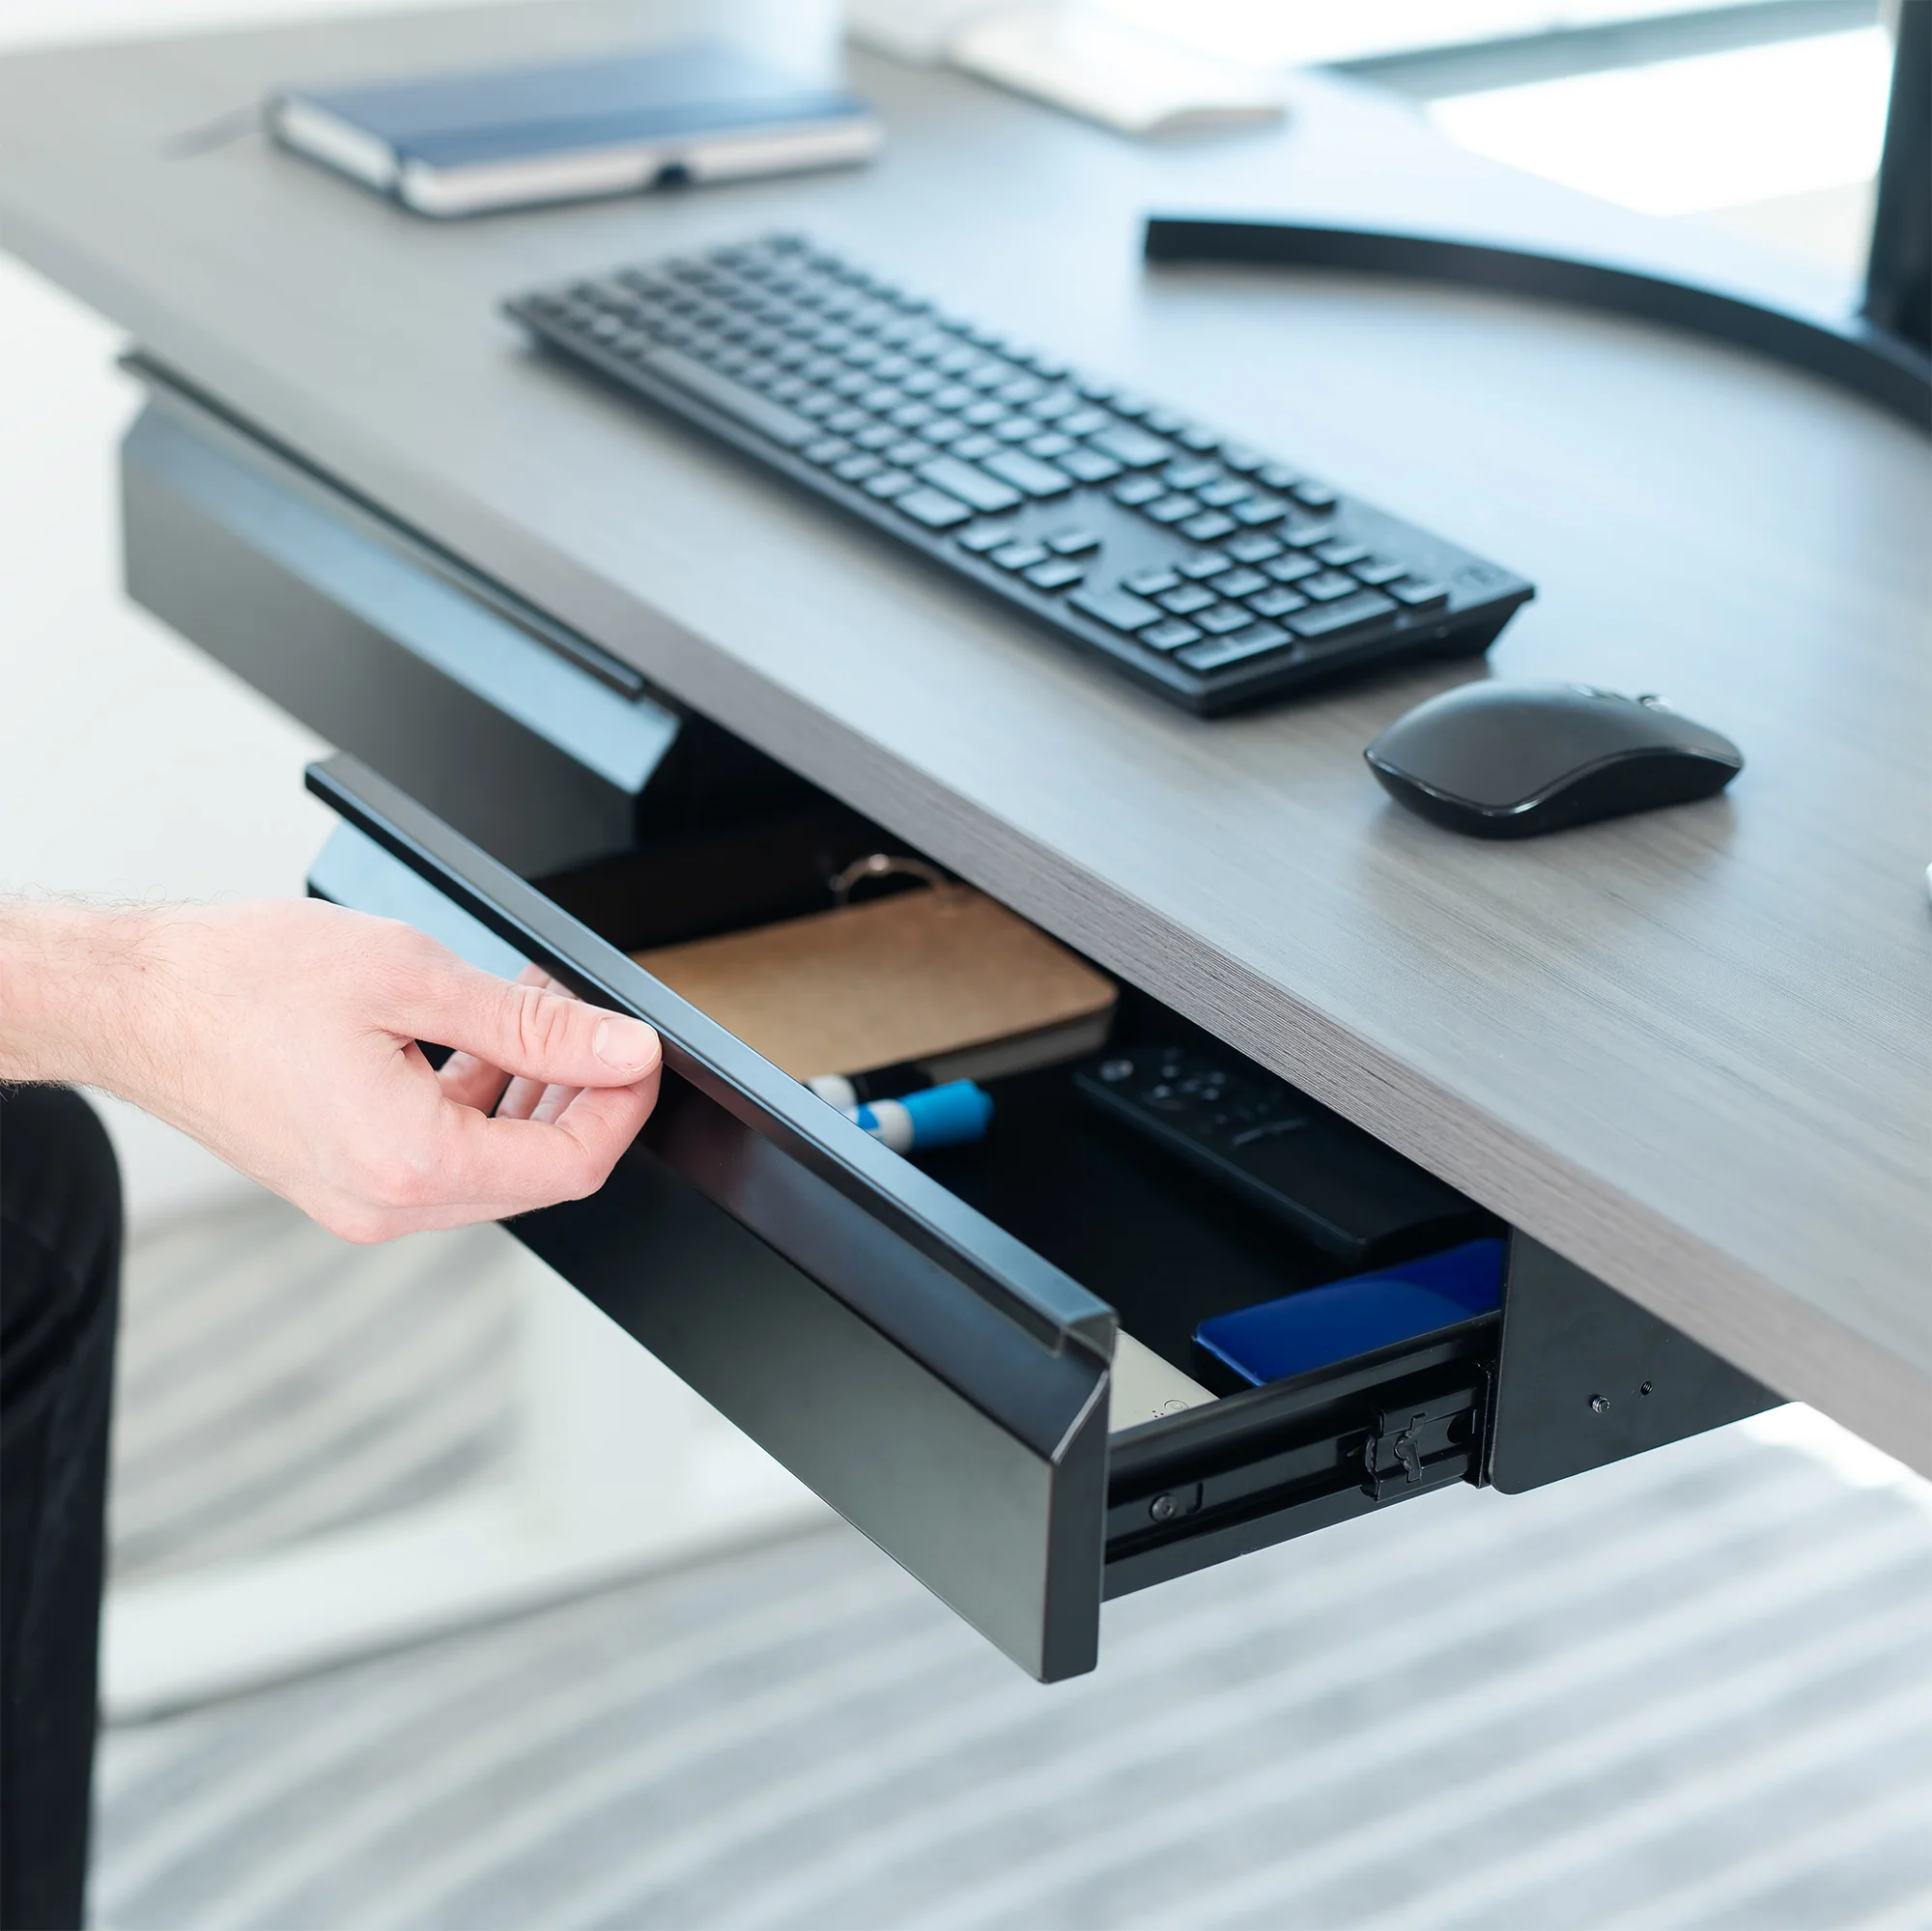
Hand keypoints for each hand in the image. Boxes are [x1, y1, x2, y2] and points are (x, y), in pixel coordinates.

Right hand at [0, 897, 660, 1241]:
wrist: (128, 1000)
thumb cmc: (235, 981)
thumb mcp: (412, 977)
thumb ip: (533, 1024)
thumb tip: (619, 1048)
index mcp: (409, 1163)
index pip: (572, 1165)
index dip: (624, 1105)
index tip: (639, 1051)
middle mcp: (387, 1205)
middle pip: (540, 1175)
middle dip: (583, 1099)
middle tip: (593, 1025)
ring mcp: (362, 1203)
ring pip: (495, 1167)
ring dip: (532, 1096)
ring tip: (535, 1013)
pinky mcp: (344, 1183)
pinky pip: (444, 1158)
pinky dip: (478, 1104)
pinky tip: (480, 1039)